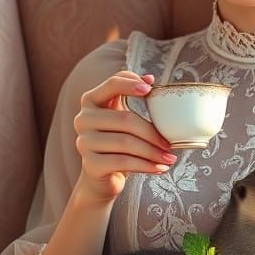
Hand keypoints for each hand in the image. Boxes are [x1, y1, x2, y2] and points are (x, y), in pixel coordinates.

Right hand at [74, 71, 177, 202]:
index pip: (111, 84)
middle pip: (125, 119)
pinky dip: (146, 166)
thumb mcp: (122, 116)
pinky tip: (160, 168)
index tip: (150, 89)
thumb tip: (150, 78)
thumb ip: (132, 96)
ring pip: (126, 143)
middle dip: (152, 133)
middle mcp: (83, 119)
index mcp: (91, 101)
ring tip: (170, 158)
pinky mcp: (90, 164)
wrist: (101, 177)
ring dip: (152, 152)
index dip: (130, 84)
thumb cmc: (116, 143)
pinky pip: (123, 162)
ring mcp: (84, 142)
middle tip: (170, 144)